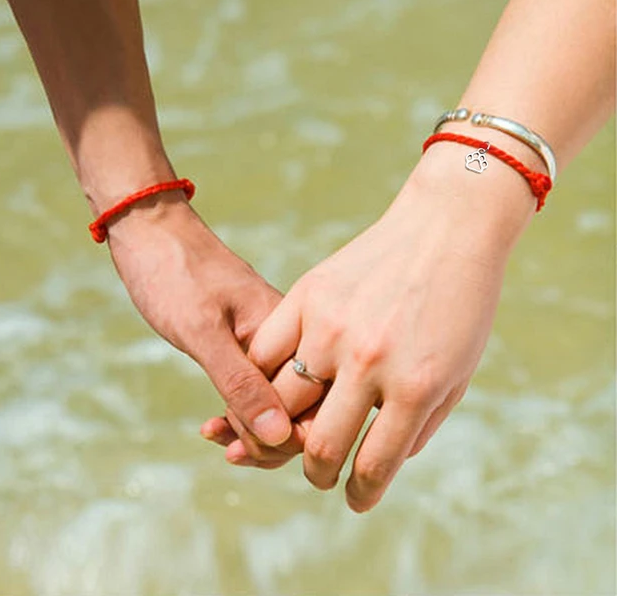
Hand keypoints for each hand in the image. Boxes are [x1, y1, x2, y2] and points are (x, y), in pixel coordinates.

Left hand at [107, 190, 291, 446]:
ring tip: (217, 438)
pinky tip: (214, 423)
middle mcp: (286, 339)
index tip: (241, 448)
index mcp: (287, 332)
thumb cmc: (174, 273)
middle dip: (268, 440)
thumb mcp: (202, 331)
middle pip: (301, 408)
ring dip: (252, 429)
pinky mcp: (247, 345)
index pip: (312, 402)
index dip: (285, 437)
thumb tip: (280, 436)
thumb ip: (240, 383)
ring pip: (278, 402)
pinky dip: (238, 412)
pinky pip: (257, 389)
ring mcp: (268, 343)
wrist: (151, 233)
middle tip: (229, 449)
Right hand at [202, 141, 537, 510]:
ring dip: (282, 429)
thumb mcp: (457, 372)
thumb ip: (419, 424)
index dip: (361, 495)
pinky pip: (264, 352)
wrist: (448, 226)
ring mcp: (332, 326)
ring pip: (279, 401)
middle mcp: (369, 360)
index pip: (373, 466)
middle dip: (317, 474)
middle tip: (320, 473)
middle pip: (317, 444)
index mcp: (415, 386)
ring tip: (294, 429)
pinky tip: (279, 383)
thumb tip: (377, 463)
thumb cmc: (462, 304)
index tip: (354, 498)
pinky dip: (263, 377)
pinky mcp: (308, 295)